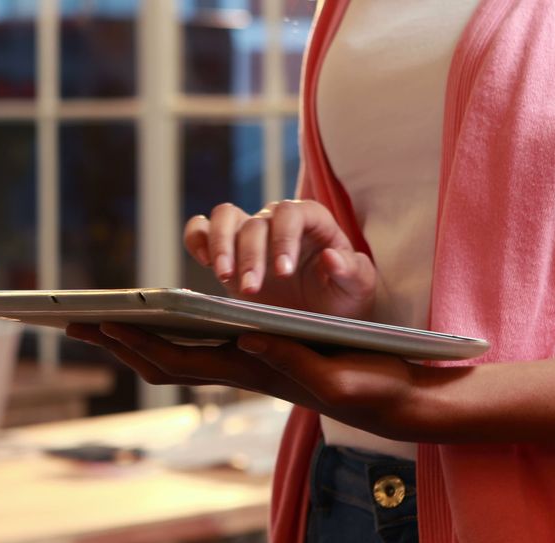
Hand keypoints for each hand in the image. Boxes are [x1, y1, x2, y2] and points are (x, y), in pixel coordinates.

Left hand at [67, 323, 449, 440]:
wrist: (397, 399)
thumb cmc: (372, 385)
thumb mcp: (335, 373)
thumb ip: (291, 358)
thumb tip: (247, 334)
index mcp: (254, 372)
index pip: (182, 360)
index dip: (140, 342)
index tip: (105, 322)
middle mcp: (241, 369)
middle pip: (164, 360)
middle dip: (119, 341)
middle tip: (75, 323)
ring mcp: (247, 363)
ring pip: (176, 356)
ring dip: (136, 340)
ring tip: (101, 320)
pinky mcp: (261, 353)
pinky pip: (200, 347)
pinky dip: (169, 335)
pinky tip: (157, 321)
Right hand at [184, 200, 375, 317]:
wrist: (320, 317)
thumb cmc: (342, 298)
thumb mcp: (358, 288)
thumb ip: (350, 271)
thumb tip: (331, 256)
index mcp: (312, 221)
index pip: (292, 214)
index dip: (284, 238)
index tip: (284, 271)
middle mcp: (277, 222)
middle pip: (256, 222)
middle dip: (251, 255)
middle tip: (252, 290)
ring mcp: (249, 234)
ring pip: (224, 218)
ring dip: (221, 245)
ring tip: (224, 277)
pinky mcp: (227, 251)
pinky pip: (201, 230)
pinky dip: (196, 240)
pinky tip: (204, 261)